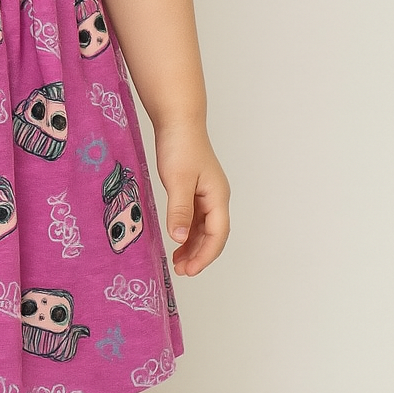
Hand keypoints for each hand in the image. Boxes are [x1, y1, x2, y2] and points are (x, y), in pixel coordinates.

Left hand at [155, 124, 229, 275]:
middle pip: (213, 235)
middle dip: (199, 255)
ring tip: (177, 263)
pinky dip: (186, 232)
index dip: (205, 255)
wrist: (177, 120)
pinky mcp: (194, 190)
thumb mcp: (178, 180)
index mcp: (217, 196)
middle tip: (181, 271)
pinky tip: (175, 240)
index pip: (217, 234)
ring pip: (203, 228)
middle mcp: (215, 198)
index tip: (190, 270)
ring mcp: (205, 194)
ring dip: (192, 246)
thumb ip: (179, 210)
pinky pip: (194, 218)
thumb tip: (178, 238)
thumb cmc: (180, 146)